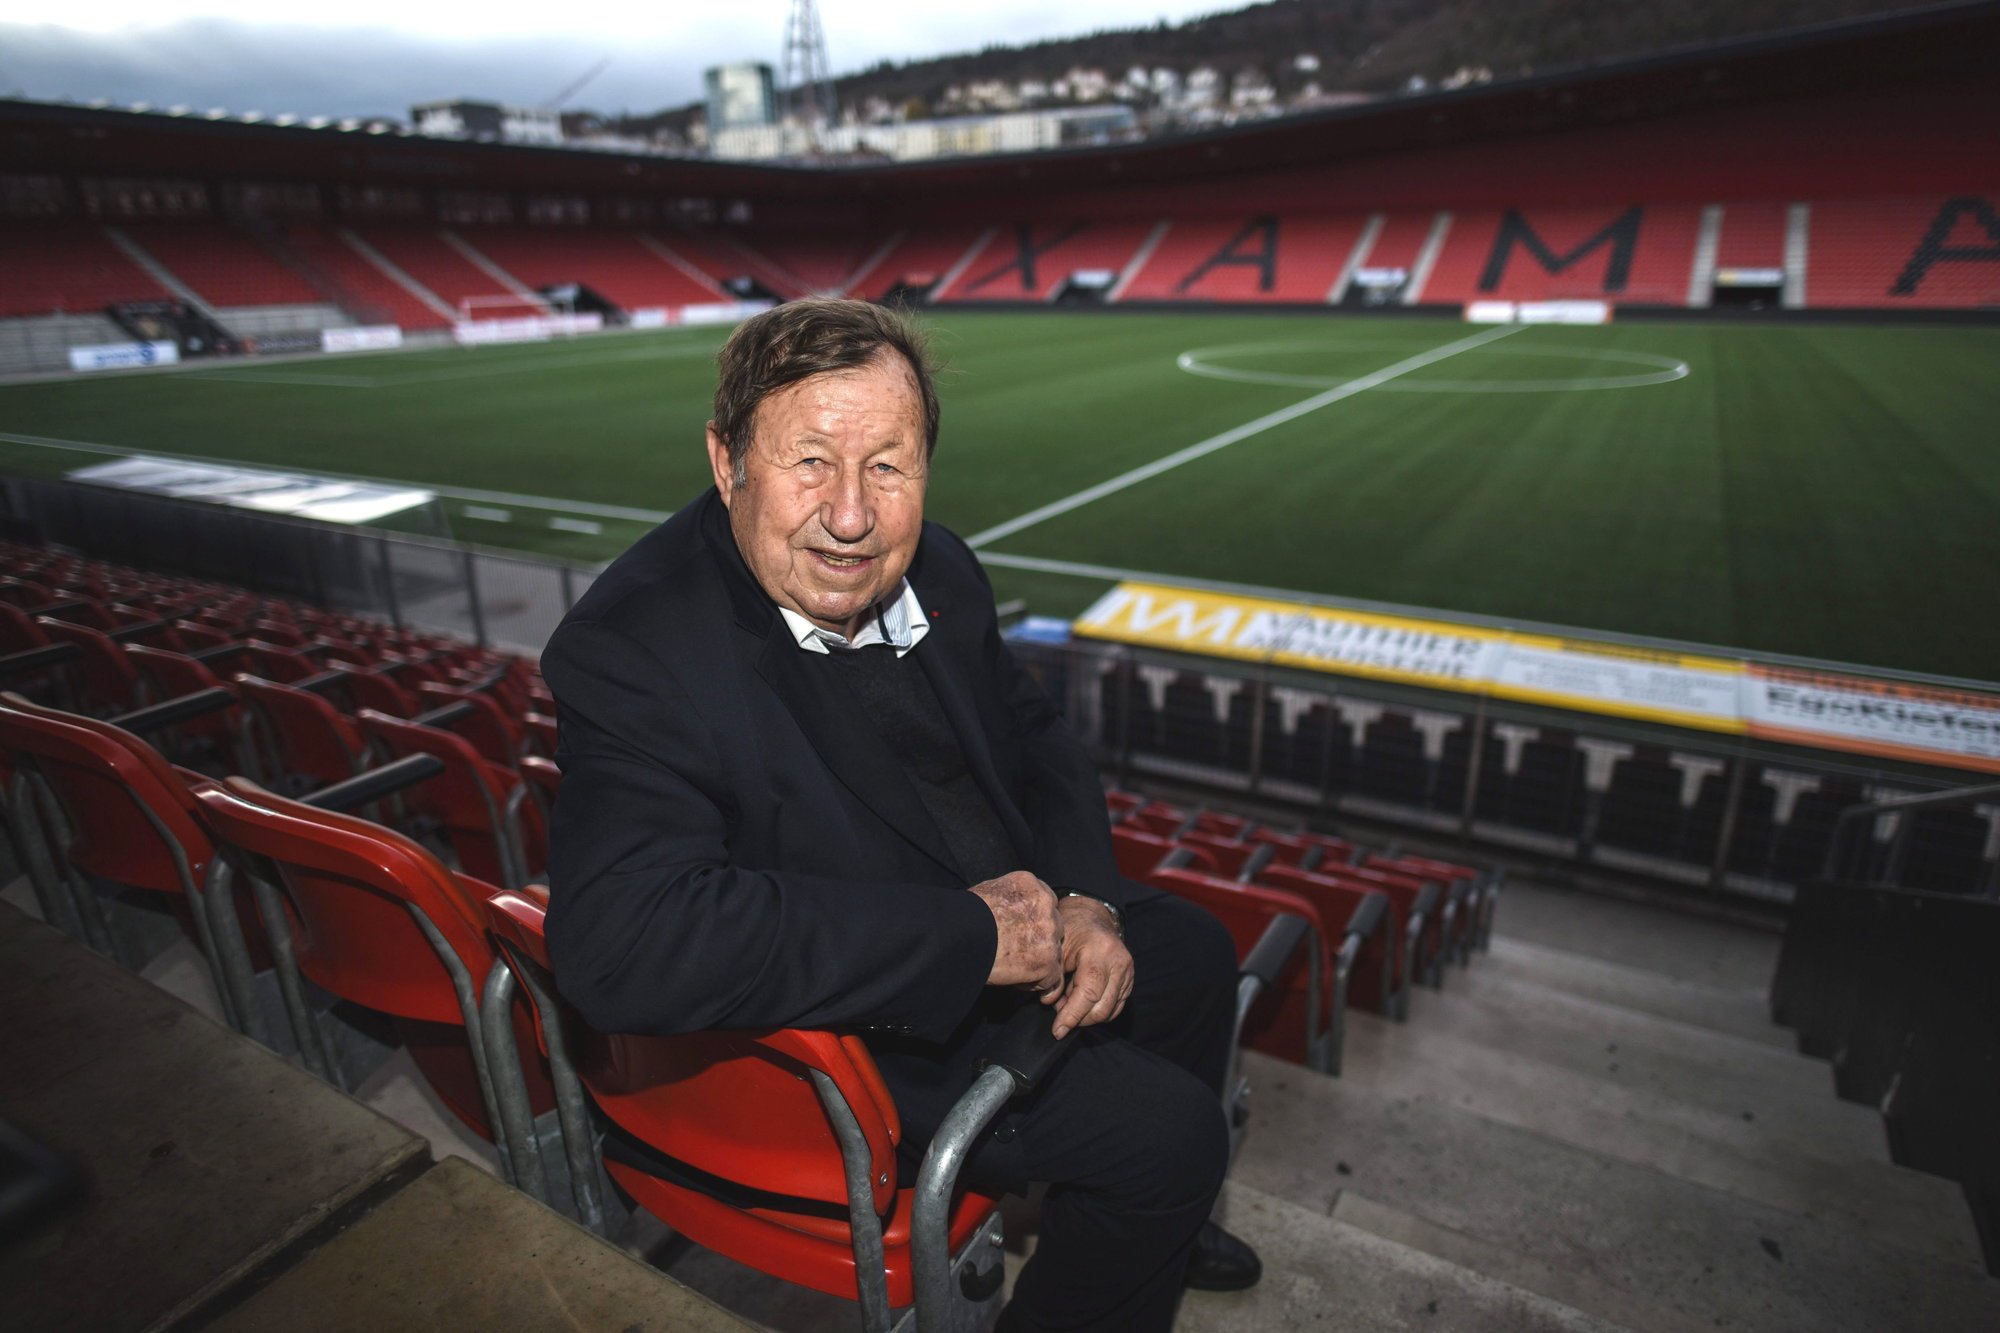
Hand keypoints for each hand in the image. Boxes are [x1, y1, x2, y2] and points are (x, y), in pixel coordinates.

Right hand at [971, 871, 1063, 995]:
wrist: (957, 936)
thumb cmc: (964, 916)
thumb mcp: (989, 891)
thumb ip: (1011, 898)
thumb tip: (1013, 909)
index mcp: (1031, 884)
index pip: (1047, 903)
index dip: (1035, 921)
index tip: (1021, 932)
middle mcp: (1045, 904)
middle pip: (1054, 927)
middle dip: (1040, 941)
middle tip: (1016, 951)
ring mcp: (1049, 932)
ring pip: (1054, 952)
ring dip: (1038, 961)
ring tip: (1011, 966)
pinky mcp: (1047, 960)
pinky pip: (1051, 977)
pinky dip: (1035, 982)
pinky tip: (1014, 977)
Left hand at [1047, 896, 1133, 1038]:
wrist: (1091, 916)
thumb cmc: (1070, 929)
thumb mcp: (1056, 948)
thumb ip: (1054, 978)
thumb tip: (1051, 1004)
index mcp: (1100, 951)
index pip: (1089, 993)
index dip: (1071, 1016)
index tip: (1057, 1031)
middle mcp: (1119, 962)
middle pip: (1101, 1007)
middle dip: (1078, 1018)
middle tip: (1058, 1010)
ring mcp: (1128, 972)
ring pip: (1109, 1011)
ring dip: (1086, 1015)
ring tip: (1068, 1001)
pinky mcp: (1129, 980)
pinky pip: (1115, 1006)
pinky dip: (1097, 1010)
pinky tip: (1081, 999)